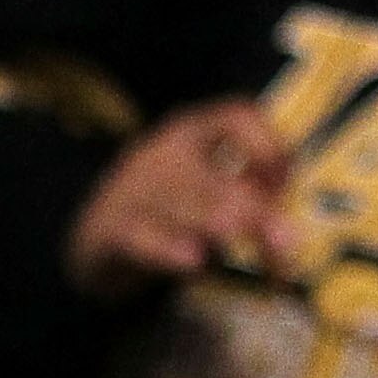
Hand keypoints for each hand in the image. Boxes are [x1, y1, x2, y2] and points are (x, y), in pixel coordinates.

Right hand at [65, 100, 296, 298]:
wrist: (91, 237)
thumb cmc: (162, 210)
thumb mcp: (204, 185)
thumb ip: (245, 187)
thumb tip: (284, 209)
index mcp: (190, 131)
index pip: (236, 116)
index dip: (270, 146)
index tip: (285, 185)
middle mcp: (160, 152)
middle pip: (218, 175)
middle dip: (258, 212)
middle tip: (286, 245)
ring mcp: (130, 189)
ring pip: (187, 206)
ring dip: (226, 230)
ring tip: (253, 257)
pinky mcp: (108, 228)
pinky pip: (143, 236)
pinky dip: (170, 249)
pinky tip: (195, 262)